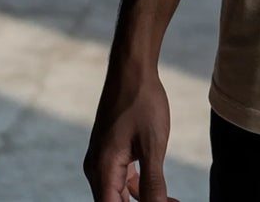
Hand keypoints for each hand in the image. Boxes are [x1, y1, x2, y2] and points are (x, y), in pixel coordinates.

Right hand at [83, 64, 179, 201]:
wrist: (132, 69)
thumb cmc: (142, 102)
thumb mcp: (153, 144)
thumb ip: (153, 182)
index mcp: (102, 170)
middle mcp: (97, 169)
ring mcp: (102, 161)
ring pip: (119, 195)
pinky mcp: (111, 153)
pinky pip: (122, 181)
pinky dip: (140, 189)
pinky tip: (162, 194)